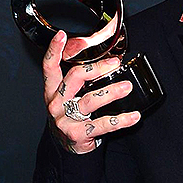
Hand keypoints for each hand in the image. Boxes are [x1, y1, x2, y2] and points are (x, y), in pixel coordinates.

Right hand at [43, 30, 141, 152]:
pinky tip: (133, 116)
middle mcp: (56, 103)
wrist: (66, 146)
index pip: (49, 67)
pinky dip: (121, 120)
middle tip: (115, 63)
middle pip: (75, 78)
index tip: (61, 35)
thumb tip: (104, 60)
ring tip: (127, 87)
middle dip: (97, 68)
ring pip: (90, 100)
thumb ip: (77, 80)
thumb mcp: (67, 97)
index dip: (54, 50)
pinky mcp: (77, 134)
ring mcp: (65, 119)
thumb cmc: (70, 116)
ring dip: (111, 92)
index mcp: (52, 91)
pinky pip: (103, 125)